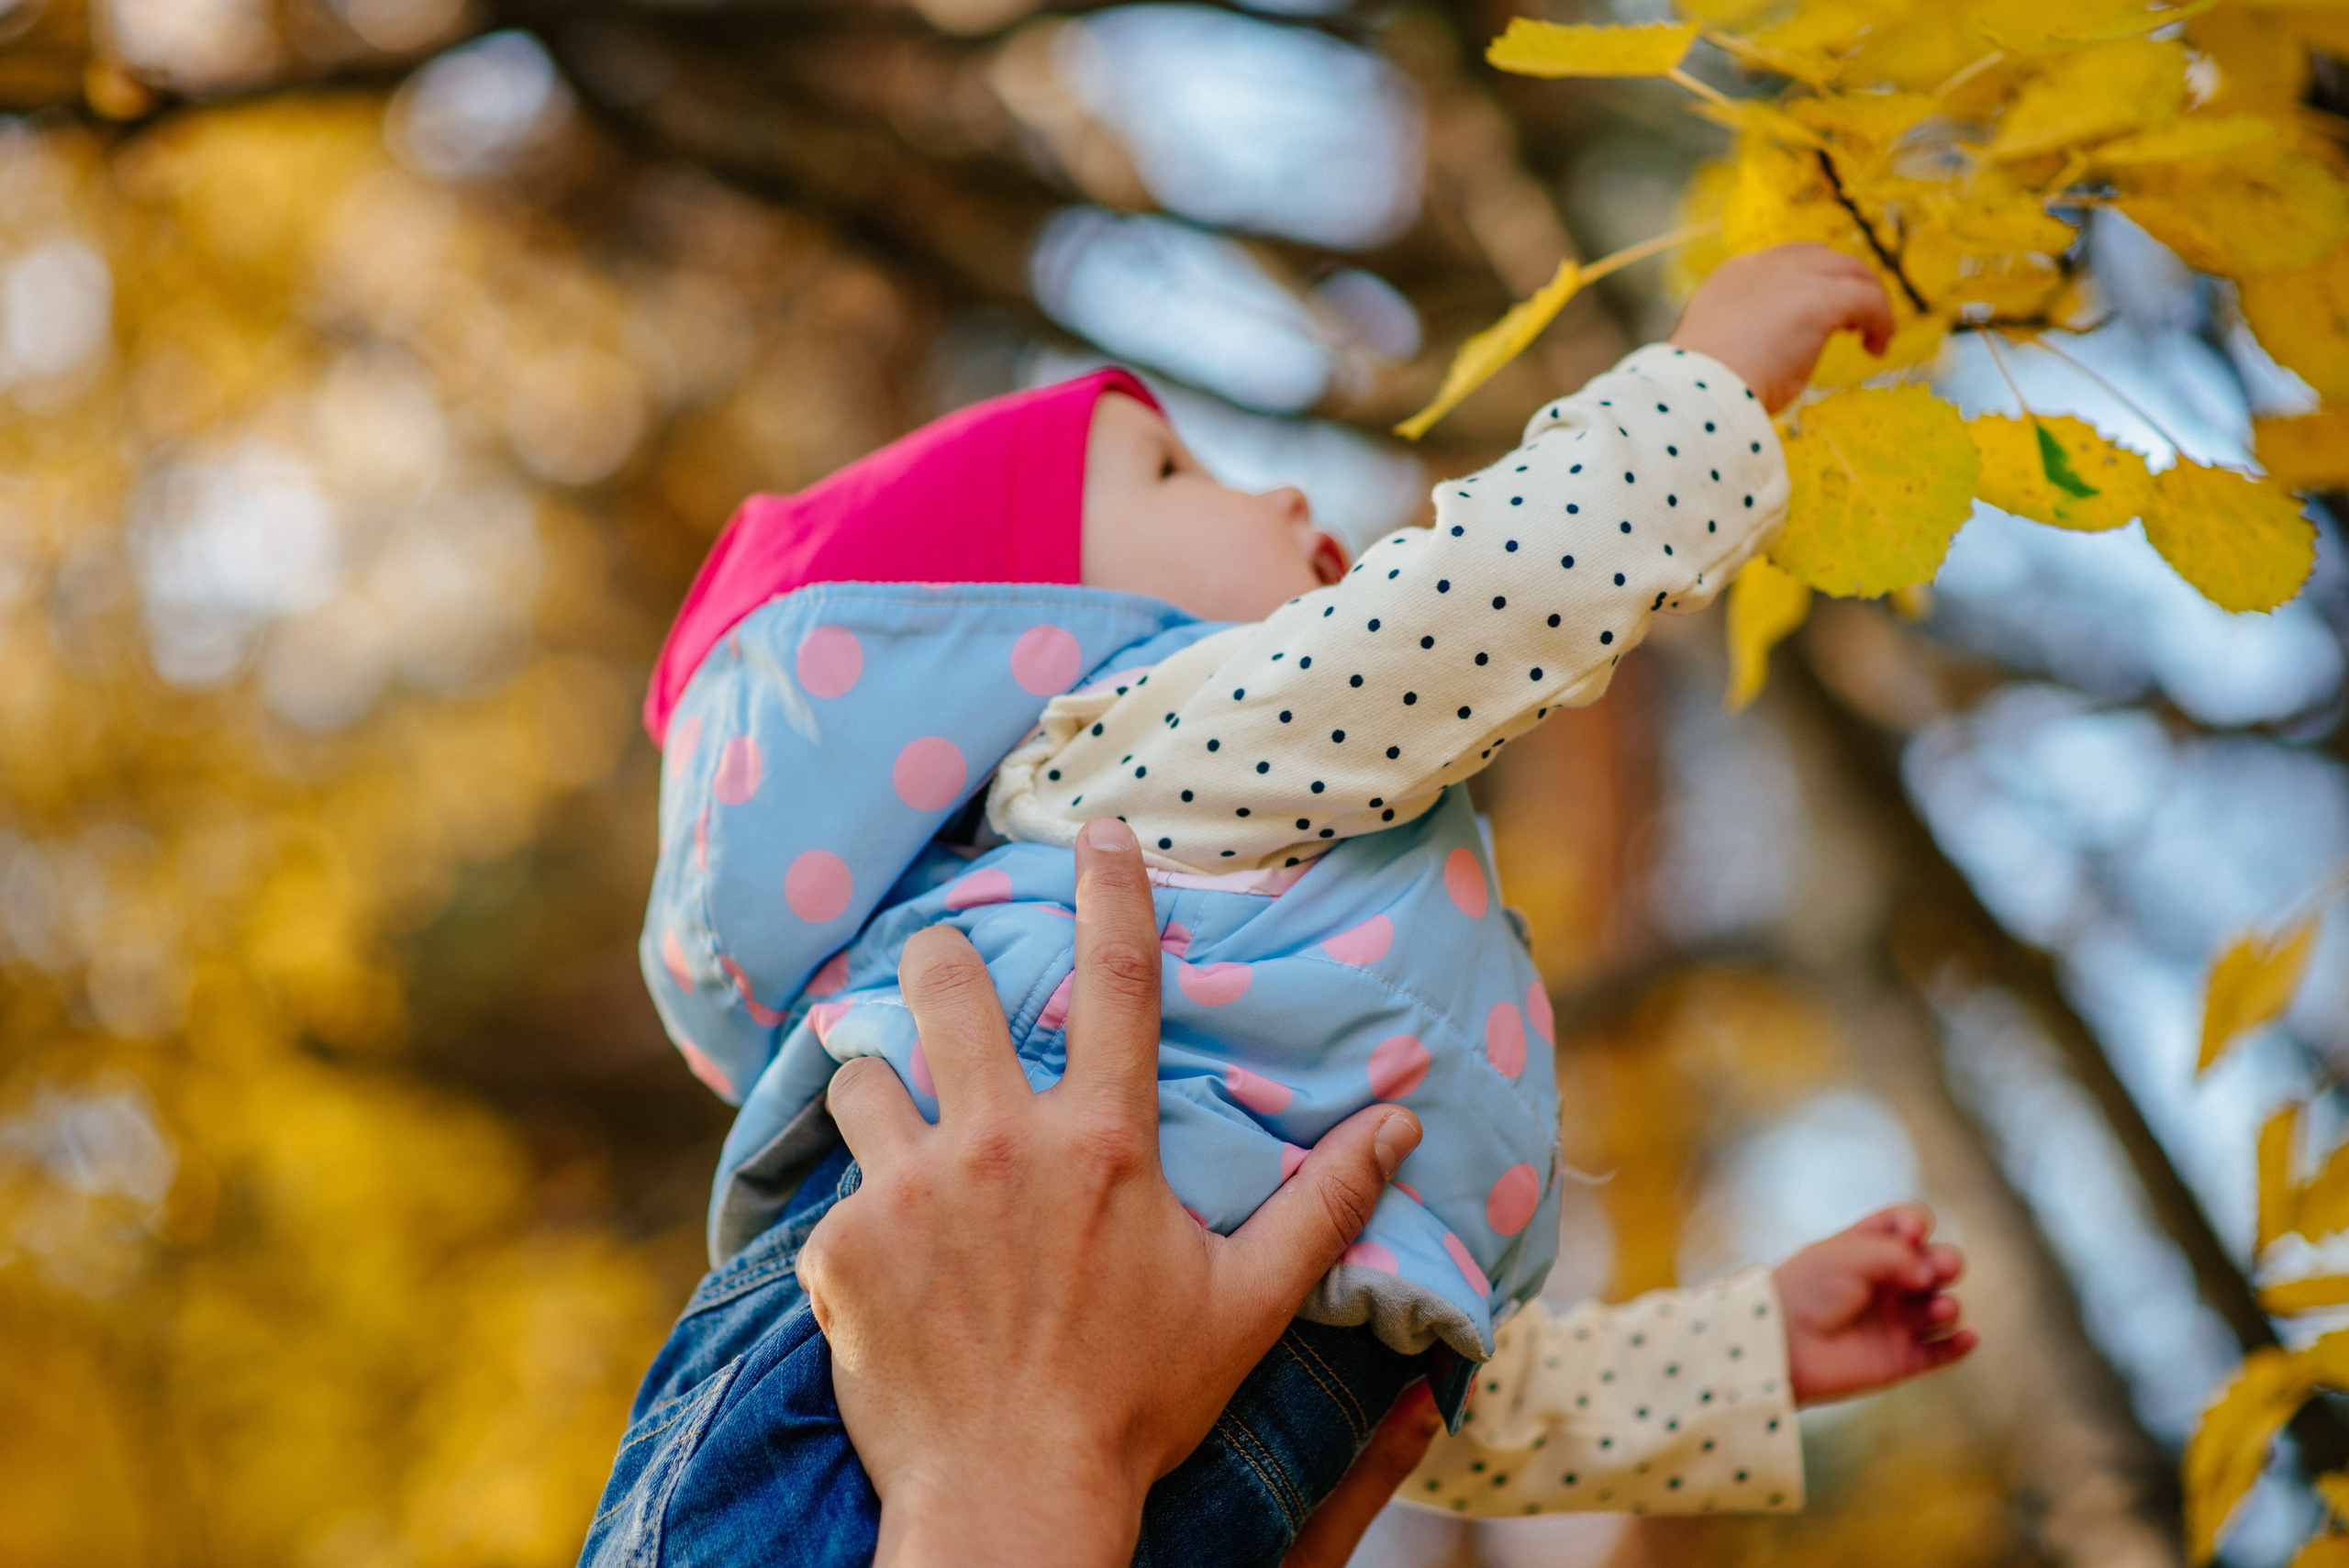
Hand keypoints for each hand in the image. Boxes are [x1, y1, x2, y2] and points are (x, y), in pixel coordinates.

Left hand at [798, 817, 1424, 1567]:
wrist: (1011, 1500)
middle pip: (943, 984)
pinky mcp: (839, 1248)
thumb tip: (1404, 1120)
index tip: (1097, 828)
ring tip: (901, 1137)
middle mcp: (997, 1144)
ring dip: (879, 1091)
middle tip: (942, 976)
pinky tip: (887, 1273)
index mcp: (1101, 1145)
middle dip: (938, 959)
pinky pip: (834, 1195)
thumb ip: (1325, 1203)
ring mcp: (907, 1191)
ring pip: (861, 1075)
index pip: (1116, 979)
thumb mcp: (1247, 1301)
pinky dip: (857, 1220)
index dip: (1111, 890)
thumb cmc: (1137, 1402)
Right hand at [1669, 242, 1894, 412]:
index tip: (1818, 317)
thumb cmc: (1707, 384)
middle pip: (1823, 257)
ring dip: (1866, 300)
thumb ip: (1752, 335)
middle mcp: (1767, 265)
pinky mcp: (1823, 296)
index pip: (1786, 264)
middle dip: (1843, 284)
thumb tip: (1779, 353)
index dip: (1809, 284)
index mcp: (1736, 275)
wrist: (1702, 388)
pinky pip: (1868, 298)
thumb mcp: (1726, 347)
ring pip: (1851, 271)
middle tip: (1853, 323)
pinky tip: (1877, 347)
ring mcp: (1796, 275)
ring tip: (1871, 336)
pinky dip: (1881, 320)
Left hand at [1774, 1203, 1975, 1404]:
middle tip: (1937, 1271)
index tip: (1911, 1232)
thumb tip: (1932, 1275)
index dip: (1916, 1225)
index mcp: (1867, 1248)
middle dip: (1945, 1263)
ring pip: (1943, 1307)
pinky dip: (1960, 1344)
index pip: (1909, 1226)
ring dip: (1948, 1305)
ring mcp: (1896, 1321)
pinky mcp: (1901, 1359)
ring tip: (1937, 1308)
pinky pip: (1943, 1352)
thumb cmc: (1805, 1291)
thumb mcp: (1847, 1255)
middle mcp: (1887, 1282)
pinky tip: (1969, 1336)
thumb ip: (1896, 1255)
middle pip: (1936, 1265)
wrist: (1781, 1344)